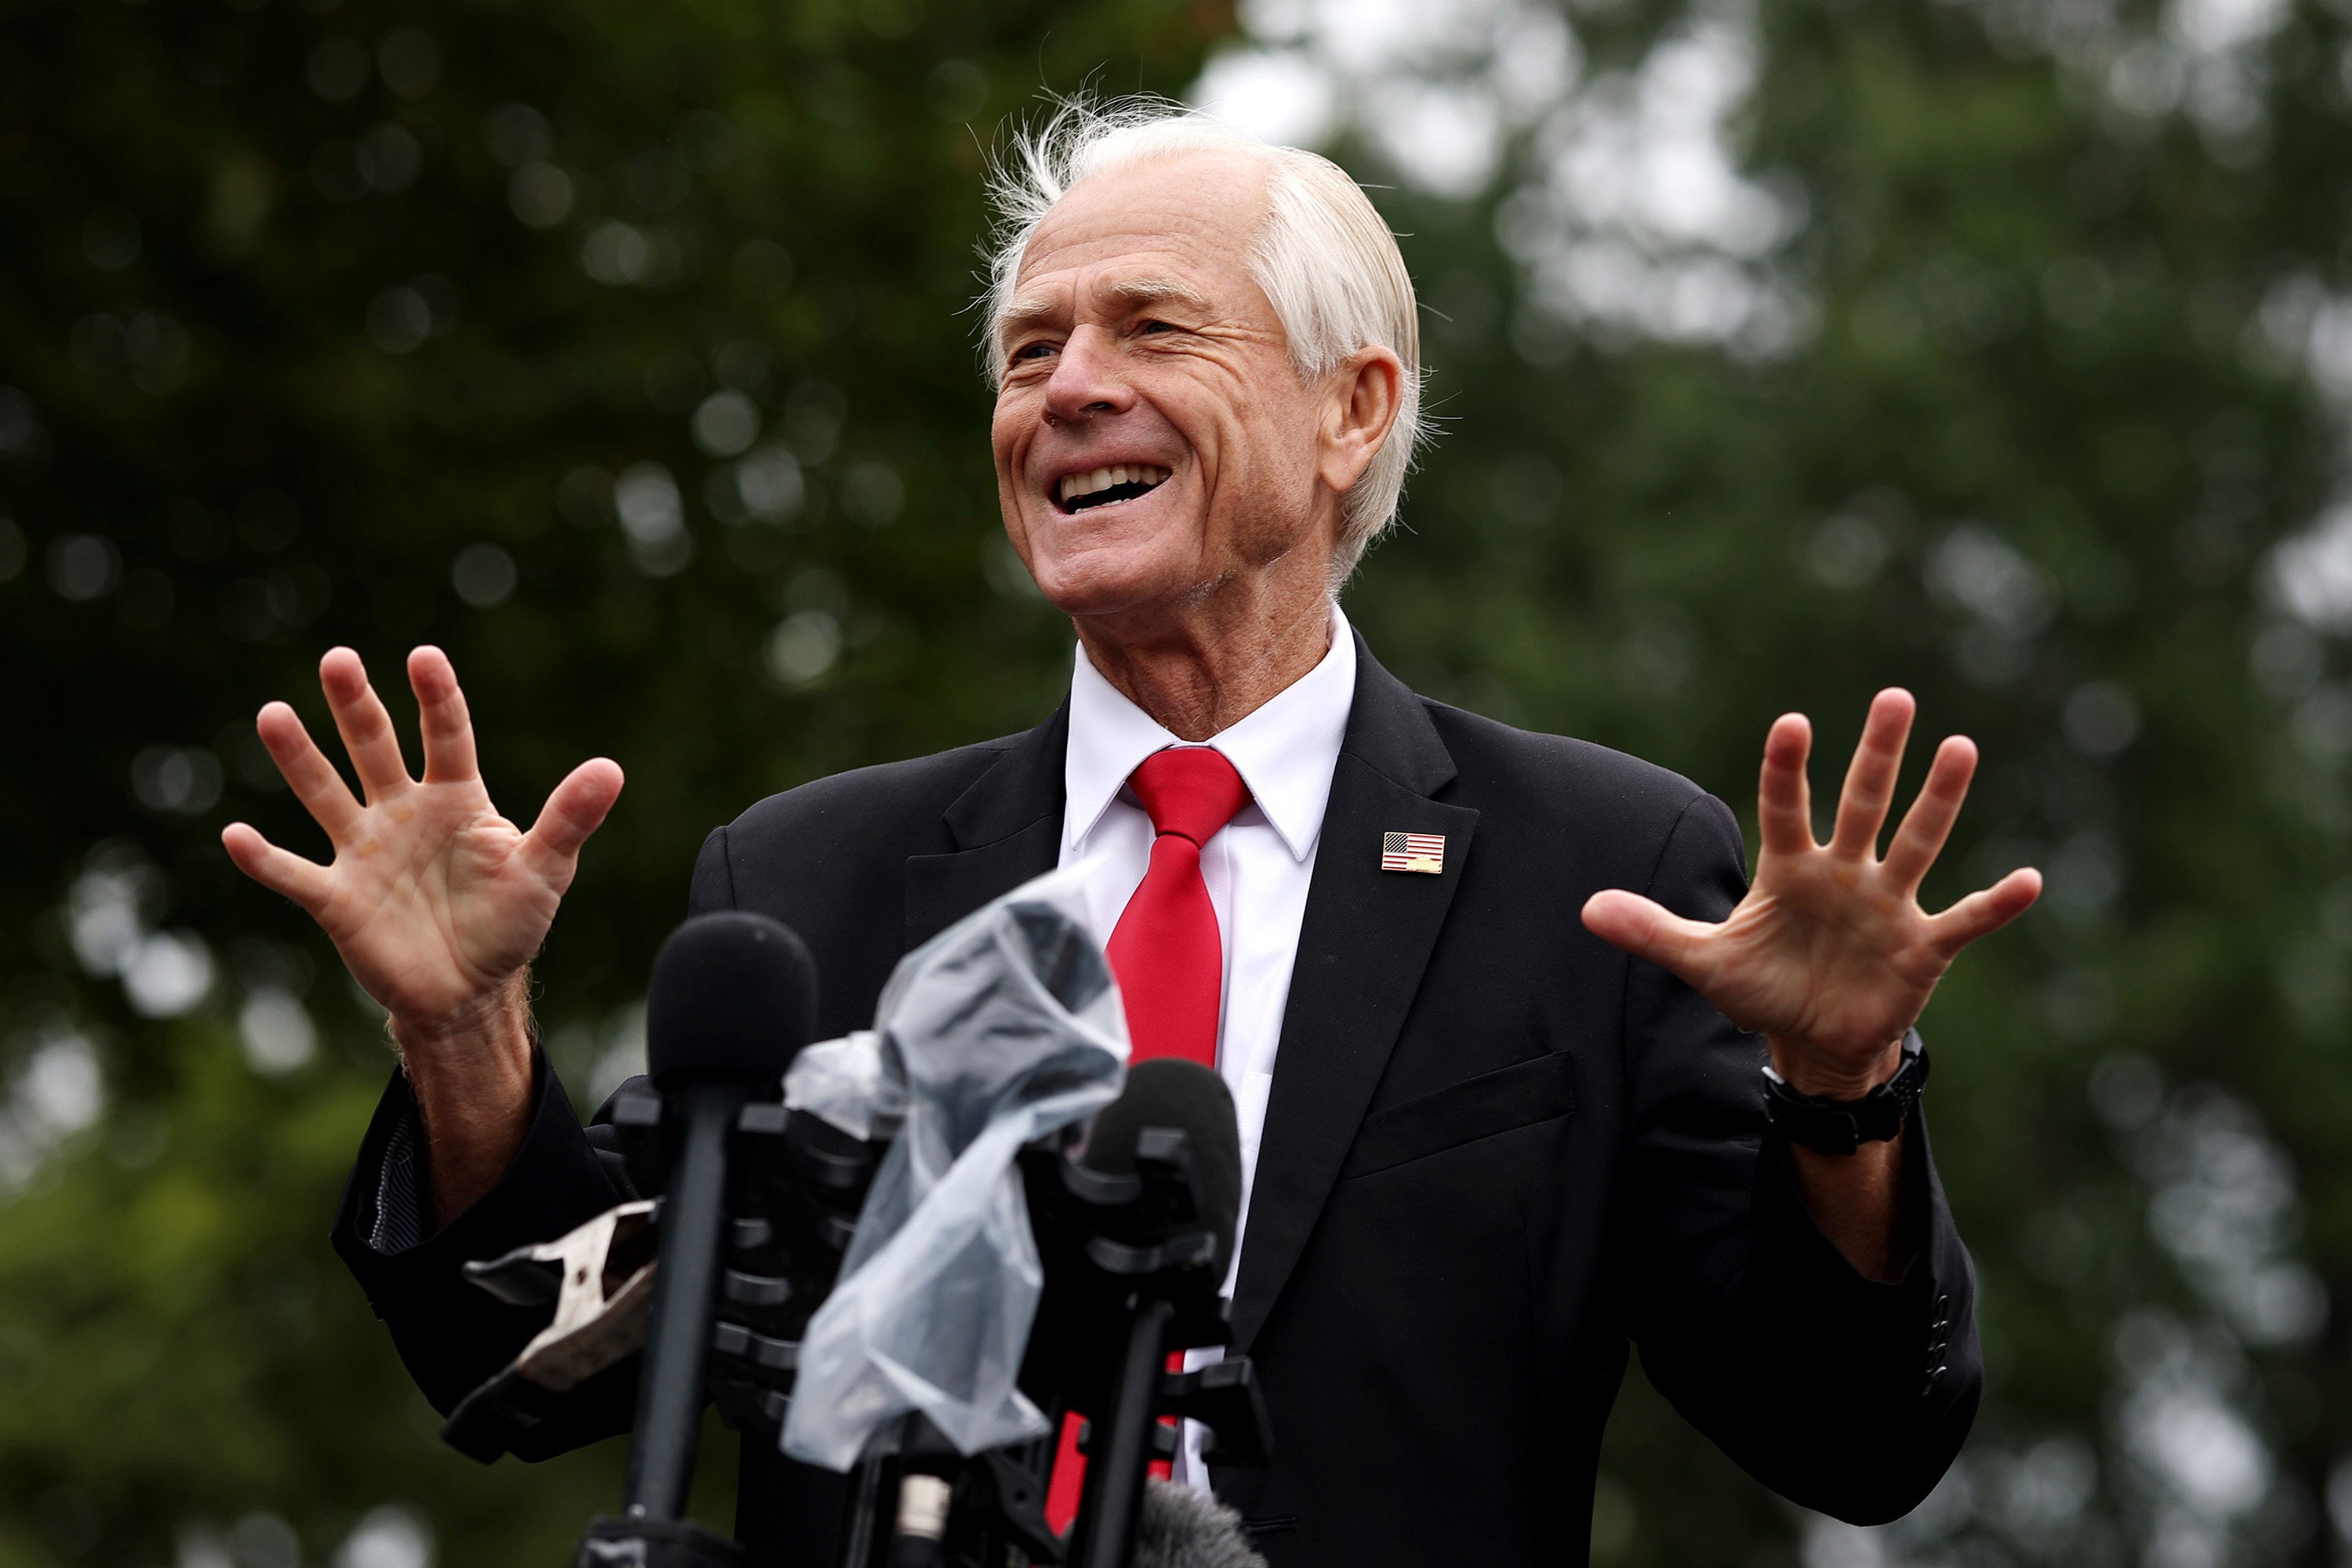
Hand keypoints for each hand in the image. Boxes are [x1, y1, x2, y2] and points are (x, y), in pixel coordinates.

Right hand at [221, 646, 623, 1043]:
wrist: (468, 990)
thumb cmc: (508, 922)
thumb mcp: (546, 870)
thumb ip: (570, 819)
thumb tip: (612, 769)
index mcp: (455, 799)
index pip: (446, 737)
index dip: (436, 699)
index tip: (424, 656)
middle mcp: (403, 813)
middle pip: (374, 748)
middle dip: (357, 706)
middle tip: (338, 659)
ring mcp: (365, 852)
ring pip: (326, 794)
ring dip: (299, 758)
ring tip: (274, 714)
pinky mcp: (337, 898)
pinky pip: (294, 874)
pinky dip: (264, 858)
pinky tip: (236, 834)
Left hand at [1581, 689, 2039, 1097]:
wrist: (1813, 1039)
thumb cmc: (1761, 987)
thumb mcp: (1702, 963)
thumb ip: (1652, 930)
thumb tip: (1586, 909)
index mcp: (1790, 869)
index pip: (1785, 807)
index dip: (1788, 769)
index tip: (1791, 724)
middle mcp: (1844, 873)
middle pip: (1864, 803)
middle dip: (1878, 754)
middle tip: (1896, 695)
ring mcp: (1887, 905)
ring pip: (1916, 843)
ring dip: (1939, 800)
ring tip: (1961, 747)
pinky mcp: (1922, 947)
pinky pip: (1965, 920)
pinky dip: (1997, 904)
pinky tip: (2030, 880)